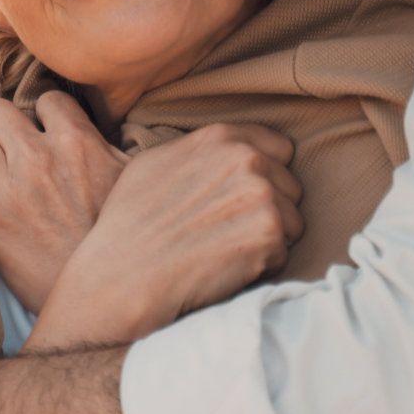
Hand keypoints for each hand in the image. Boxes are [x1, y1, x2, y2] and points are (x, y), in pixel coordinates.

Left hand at [0, 91, 123, 311]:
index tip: (50, 133)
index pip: (46, 98)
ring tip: (1, 174)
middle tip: (16, 147)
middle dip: (6, 126)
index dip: (48, 116)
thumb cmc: (121, 238)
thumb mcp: (130, 181)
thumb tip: (93, 124)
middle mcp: (38, 158)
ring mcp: (8, 189)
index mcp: (77, 142)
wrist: (101, 298)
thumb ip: (105, 145)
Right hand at [28, 123, 302, 348]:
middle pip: (290, 186)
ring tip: (223, 250)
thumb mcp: (155, 163)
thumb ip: (200, 151)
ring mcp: (261, 194)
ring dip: (267, 239)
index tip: (240, 199)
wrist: (121, 276)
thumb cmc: (129, 224)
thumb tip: (228, 152)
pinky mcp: (270, 234)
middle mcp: (246, 158)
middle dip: (268, 209)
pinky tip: (225, 267)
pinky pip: (284, 252)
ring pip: (292, 221)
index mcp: (221, 136)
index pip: (279, 150)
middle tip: (225, 231)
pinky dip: (262, 265)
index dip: (264, 177)